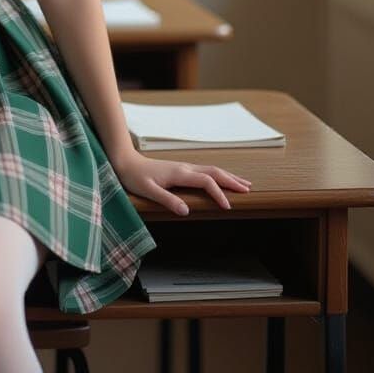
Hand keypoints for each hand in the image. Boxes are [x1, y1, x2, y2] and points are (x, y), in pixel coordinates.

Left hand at [110, 150, 251, 215]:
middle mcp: (184, 168)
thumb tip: (186, 211)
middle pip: (214, 172)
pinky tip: (221, 180)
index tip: (228, 206)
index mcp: (179, 173)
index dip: (219, 193)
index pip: (206, 181)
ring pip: (211, 169)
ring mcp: (183, 167)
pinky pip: (205, 171)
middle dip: (232, 180)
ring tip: (243, 184)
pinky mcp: (181, 169)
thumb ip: (167, 200)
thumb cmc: (134, 177)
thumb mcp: (148, 191)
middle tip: (248, 190)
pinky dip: (218, 175)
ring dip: (228, 176)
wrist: (125, 161)